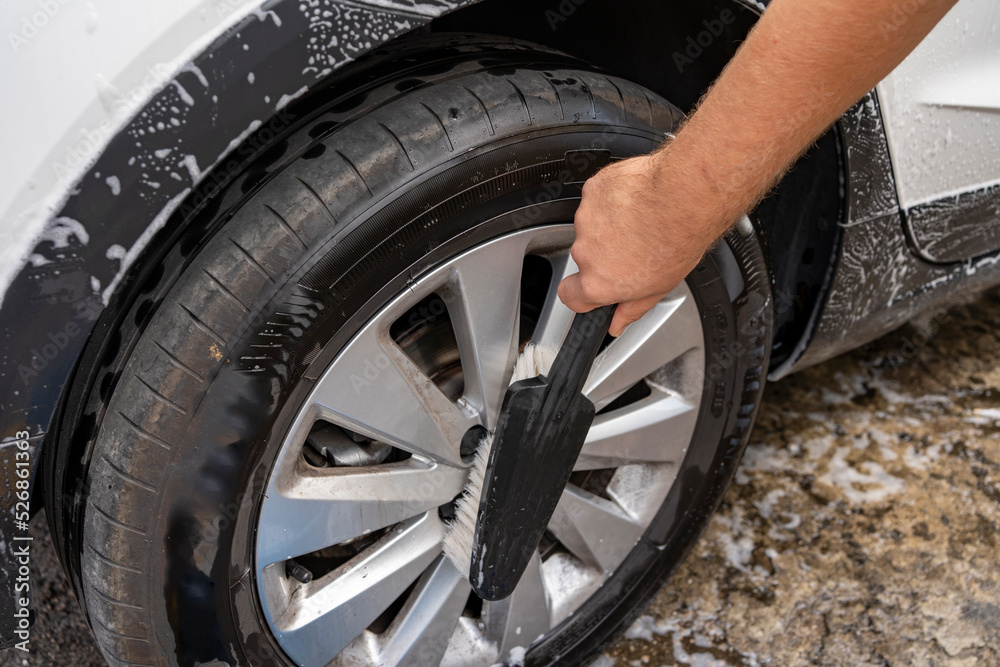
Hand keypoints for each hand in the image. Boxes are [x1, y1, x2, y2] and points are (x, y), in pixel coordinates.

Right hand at [557, 148, 728, 336]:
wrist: (685, 195)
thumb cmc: (677, 239)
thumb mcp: (660, 289)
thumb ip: (631, 308)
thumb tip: (618, 323)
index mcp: (598, 282)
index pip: (569, 296)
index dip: (580, 293)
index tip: (592, 289)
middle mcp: (585, 252)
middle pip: (587, 257)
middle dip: (606, 253)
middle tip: (637, 247)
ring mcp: (586, 220)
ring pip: (593, 226)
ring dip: (611, 225)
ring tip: (643, 221)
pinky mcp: (592, 191)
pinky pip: (598, 199)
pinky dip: (614, 200)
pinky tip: (638, 201)